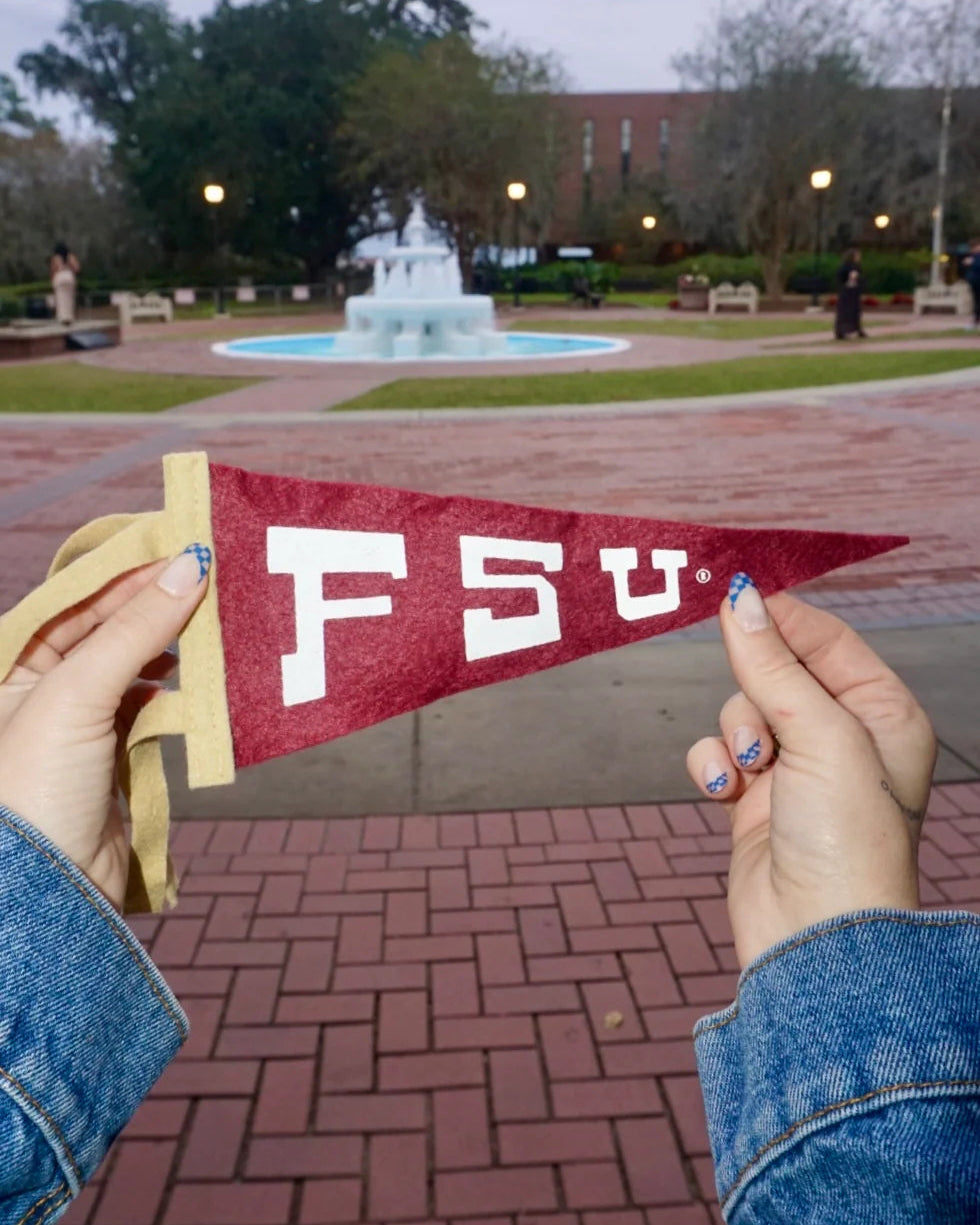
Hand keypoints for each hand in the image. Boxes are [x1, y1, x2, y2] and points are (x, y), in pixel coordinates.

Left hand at [0, 547, 210, 909]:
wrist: (48, 891)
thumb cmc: (34, 787)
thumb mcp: (78, 692)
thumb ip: (136, 627)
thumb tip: (190, 566)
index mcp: (13, 662)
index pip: (77, 596)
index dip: (128, 568)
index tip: (183, 543)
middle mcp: (41, 685)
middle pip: (110, 625)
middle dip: (158, 603)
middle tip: (211, 575)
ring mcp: (79, 720)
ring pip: (137, 662)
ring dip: (173, 644)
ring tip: (213, 621)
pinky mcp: (113, 753)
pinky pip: (152, 703)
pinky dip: (178, 689)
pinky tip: (199, 678)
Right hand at [687, 577, 935, 967]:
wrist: (812, 937)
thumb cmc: (846, 840)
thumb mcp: (819, 735)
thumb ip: (772, 664)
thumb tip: (739, 598)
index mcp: (883, 714)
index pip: (827, 640)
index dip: (783, 618)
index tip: (734, 596)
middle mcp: (842, 738)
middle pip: (775, 672)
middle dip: (755, 692)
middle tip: (758, 717)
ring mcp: (796, 769)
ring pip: (739, 711)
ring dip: (734, 735)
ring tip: (753, 773)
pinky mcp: (752, 798)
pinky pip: (716, 752)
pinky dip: (713, 766)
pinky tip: (725, 793)